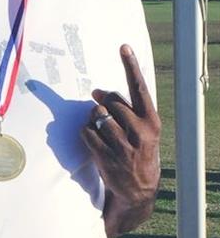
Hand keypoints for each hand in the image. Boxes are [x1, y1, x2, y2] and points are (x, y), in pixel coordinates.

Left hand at [81, 44, 160, 237]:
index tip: (123, 47)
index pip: (139, 88)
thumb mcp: (143, 131)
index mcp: (151, 122)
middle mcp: (139, 131)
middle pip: (110, 101)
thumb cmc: (138, 153)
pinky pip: (86, 132)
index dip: (130, 66)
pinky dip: (86, 134)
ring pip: (96, 115)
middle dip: (102, 104)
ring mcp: (123, 145)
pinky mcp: (106, 156)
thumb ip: (124, 110)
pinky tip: (95, 142)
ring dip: (93, 120)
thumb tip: (97, 93)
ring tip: (102, 132)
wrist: (138, 190)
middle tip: (104, 114)